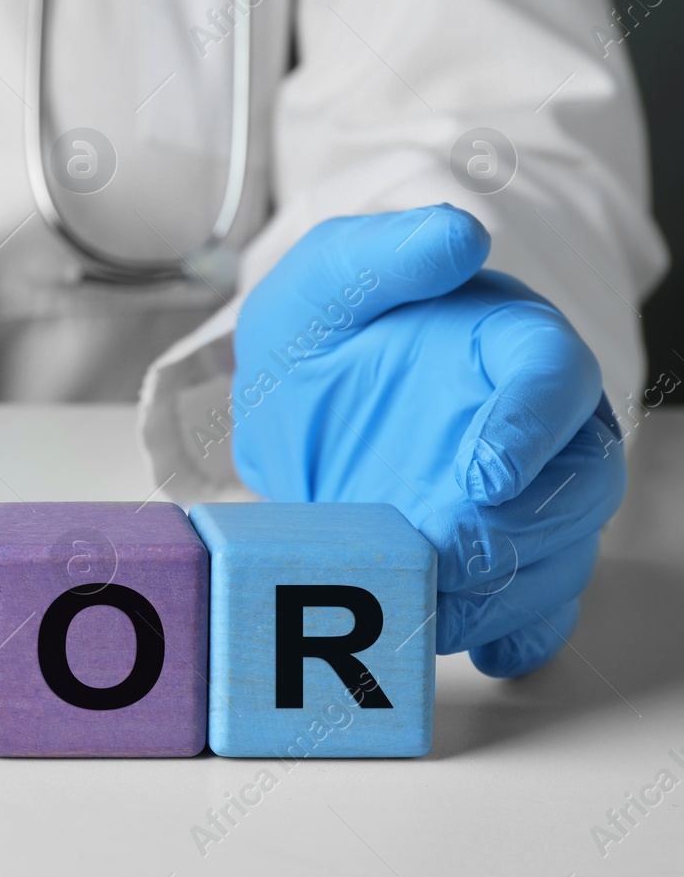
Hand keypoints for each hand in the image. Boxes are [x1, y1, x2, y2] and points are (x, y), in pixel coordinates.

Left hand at [231, 204, 622, 677]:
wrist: (301, 405)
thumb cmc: (329, 335)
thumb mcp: (327, 283)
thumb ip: (383, 256)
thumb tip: (455, 237)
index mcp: (508, 344)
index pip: (554, 375)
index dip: (530, 425)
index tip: (486, 470)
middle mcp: (537, 426)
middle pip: (575, 480)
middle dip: (518, 527)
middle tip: (445, 553)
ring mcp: (523, 499)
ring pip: (559, 552)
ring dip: (506, 588)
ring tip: (434, 607)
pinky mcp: (499, 561)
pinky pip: (534, 608)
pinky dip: (509, 631)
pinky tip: (469, 639)